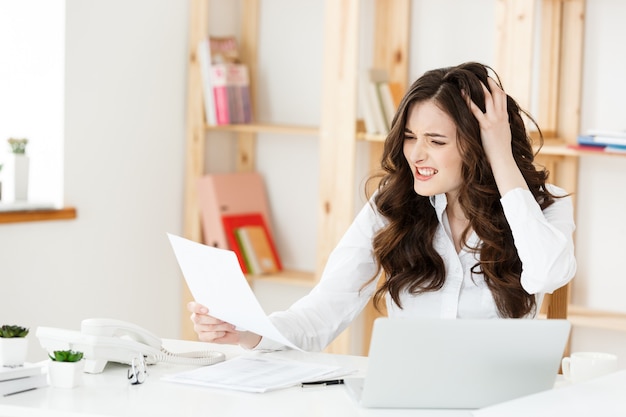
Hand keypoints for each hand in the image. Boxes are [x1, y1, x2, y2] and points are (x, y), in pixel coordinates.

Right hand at [187, 301, 260, 348]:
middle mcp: (196, 318)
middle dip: (214, 319)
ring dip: (222, 326)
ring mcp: (198, 328)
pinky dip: (220, 333)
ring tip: (229, 325)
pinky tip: (224, 332)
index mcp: (199, 308)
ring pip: (209, 327)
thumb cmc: (228, 317)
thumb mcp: (225, 309)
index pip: (191, 306)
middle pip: (199, 318)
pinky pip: (211, 335)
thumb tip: (220, 308)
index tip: (207, 310)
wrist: (234, 329)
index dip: (197, 308)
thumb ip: (219, 307)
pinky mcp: (202, 337)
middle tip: (224, 319)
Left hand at [467, 77, 527, 194]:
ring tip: (471, 80)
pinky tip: (463, 95)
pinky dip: (469, 102)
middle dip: (490, 84)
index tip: (490, 80)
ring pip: (488, 99)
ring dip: (480, 88)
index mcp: (505, 117)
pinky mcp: (486, 126)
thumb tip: (496, 125)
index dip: (496, 88)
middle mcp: (501, 116)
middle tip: (482, 75)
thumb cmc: (501, 151)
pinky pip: (476, 111)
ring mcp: (494, 120)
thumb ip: (499, 127)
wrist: (503, 159)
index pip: (502, 98)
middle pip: (497, 94)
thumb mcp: (503, 135)